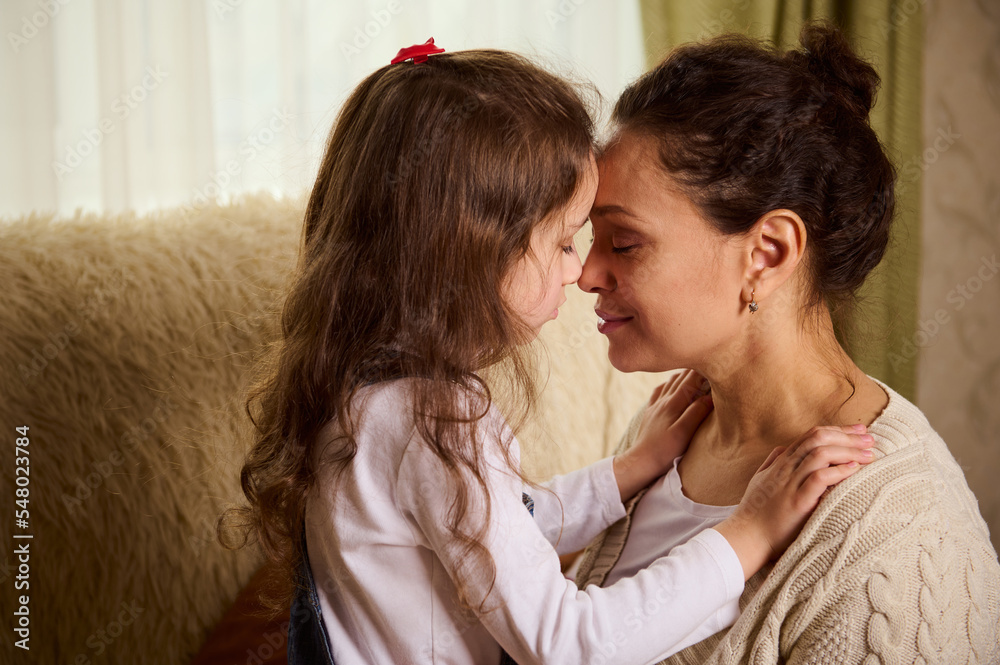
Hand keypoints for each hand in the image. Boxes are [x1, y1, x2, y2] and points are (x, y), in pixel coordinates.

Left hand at [612, 370, 713, 502]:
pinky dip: (668, 383)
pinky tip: (670, 384)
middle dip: (694, 367)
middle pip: (680, 378)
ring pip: (670, 382)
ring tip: (693, 367)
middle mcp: (663, 401)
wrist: (640, 462)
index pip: (690, 380)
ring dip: (682, 374)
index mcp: (673, 404)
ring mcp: (655, 406)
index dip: (703, 369)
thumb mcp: (683, 434)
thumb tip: (709, 396)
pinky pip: (659, 391)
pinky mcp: (650, 413)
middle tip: (708, 358)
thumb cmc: (664, 451)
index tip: (715, 359)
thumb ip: (696, 413)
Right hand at [713, 425, 874, 579]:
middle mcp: (786, 468)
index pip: (812, 435)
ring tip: (869, 455)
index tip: (860, 431)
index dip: (838, 429)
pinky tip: (853, 470)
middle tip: (871, 439)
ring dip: (848, 451)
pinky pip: (819, 479)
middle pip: (818, 439)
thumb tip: (783, 448)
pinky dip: (838, 471)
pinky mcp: (797, 502)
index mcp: (781, 462)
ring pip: (820, 454)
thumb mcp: (759, 480)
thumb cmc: (755, 513)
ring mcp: (790, 483)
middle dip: (847, 436)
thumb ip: (772, 463)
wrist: (746, 537)